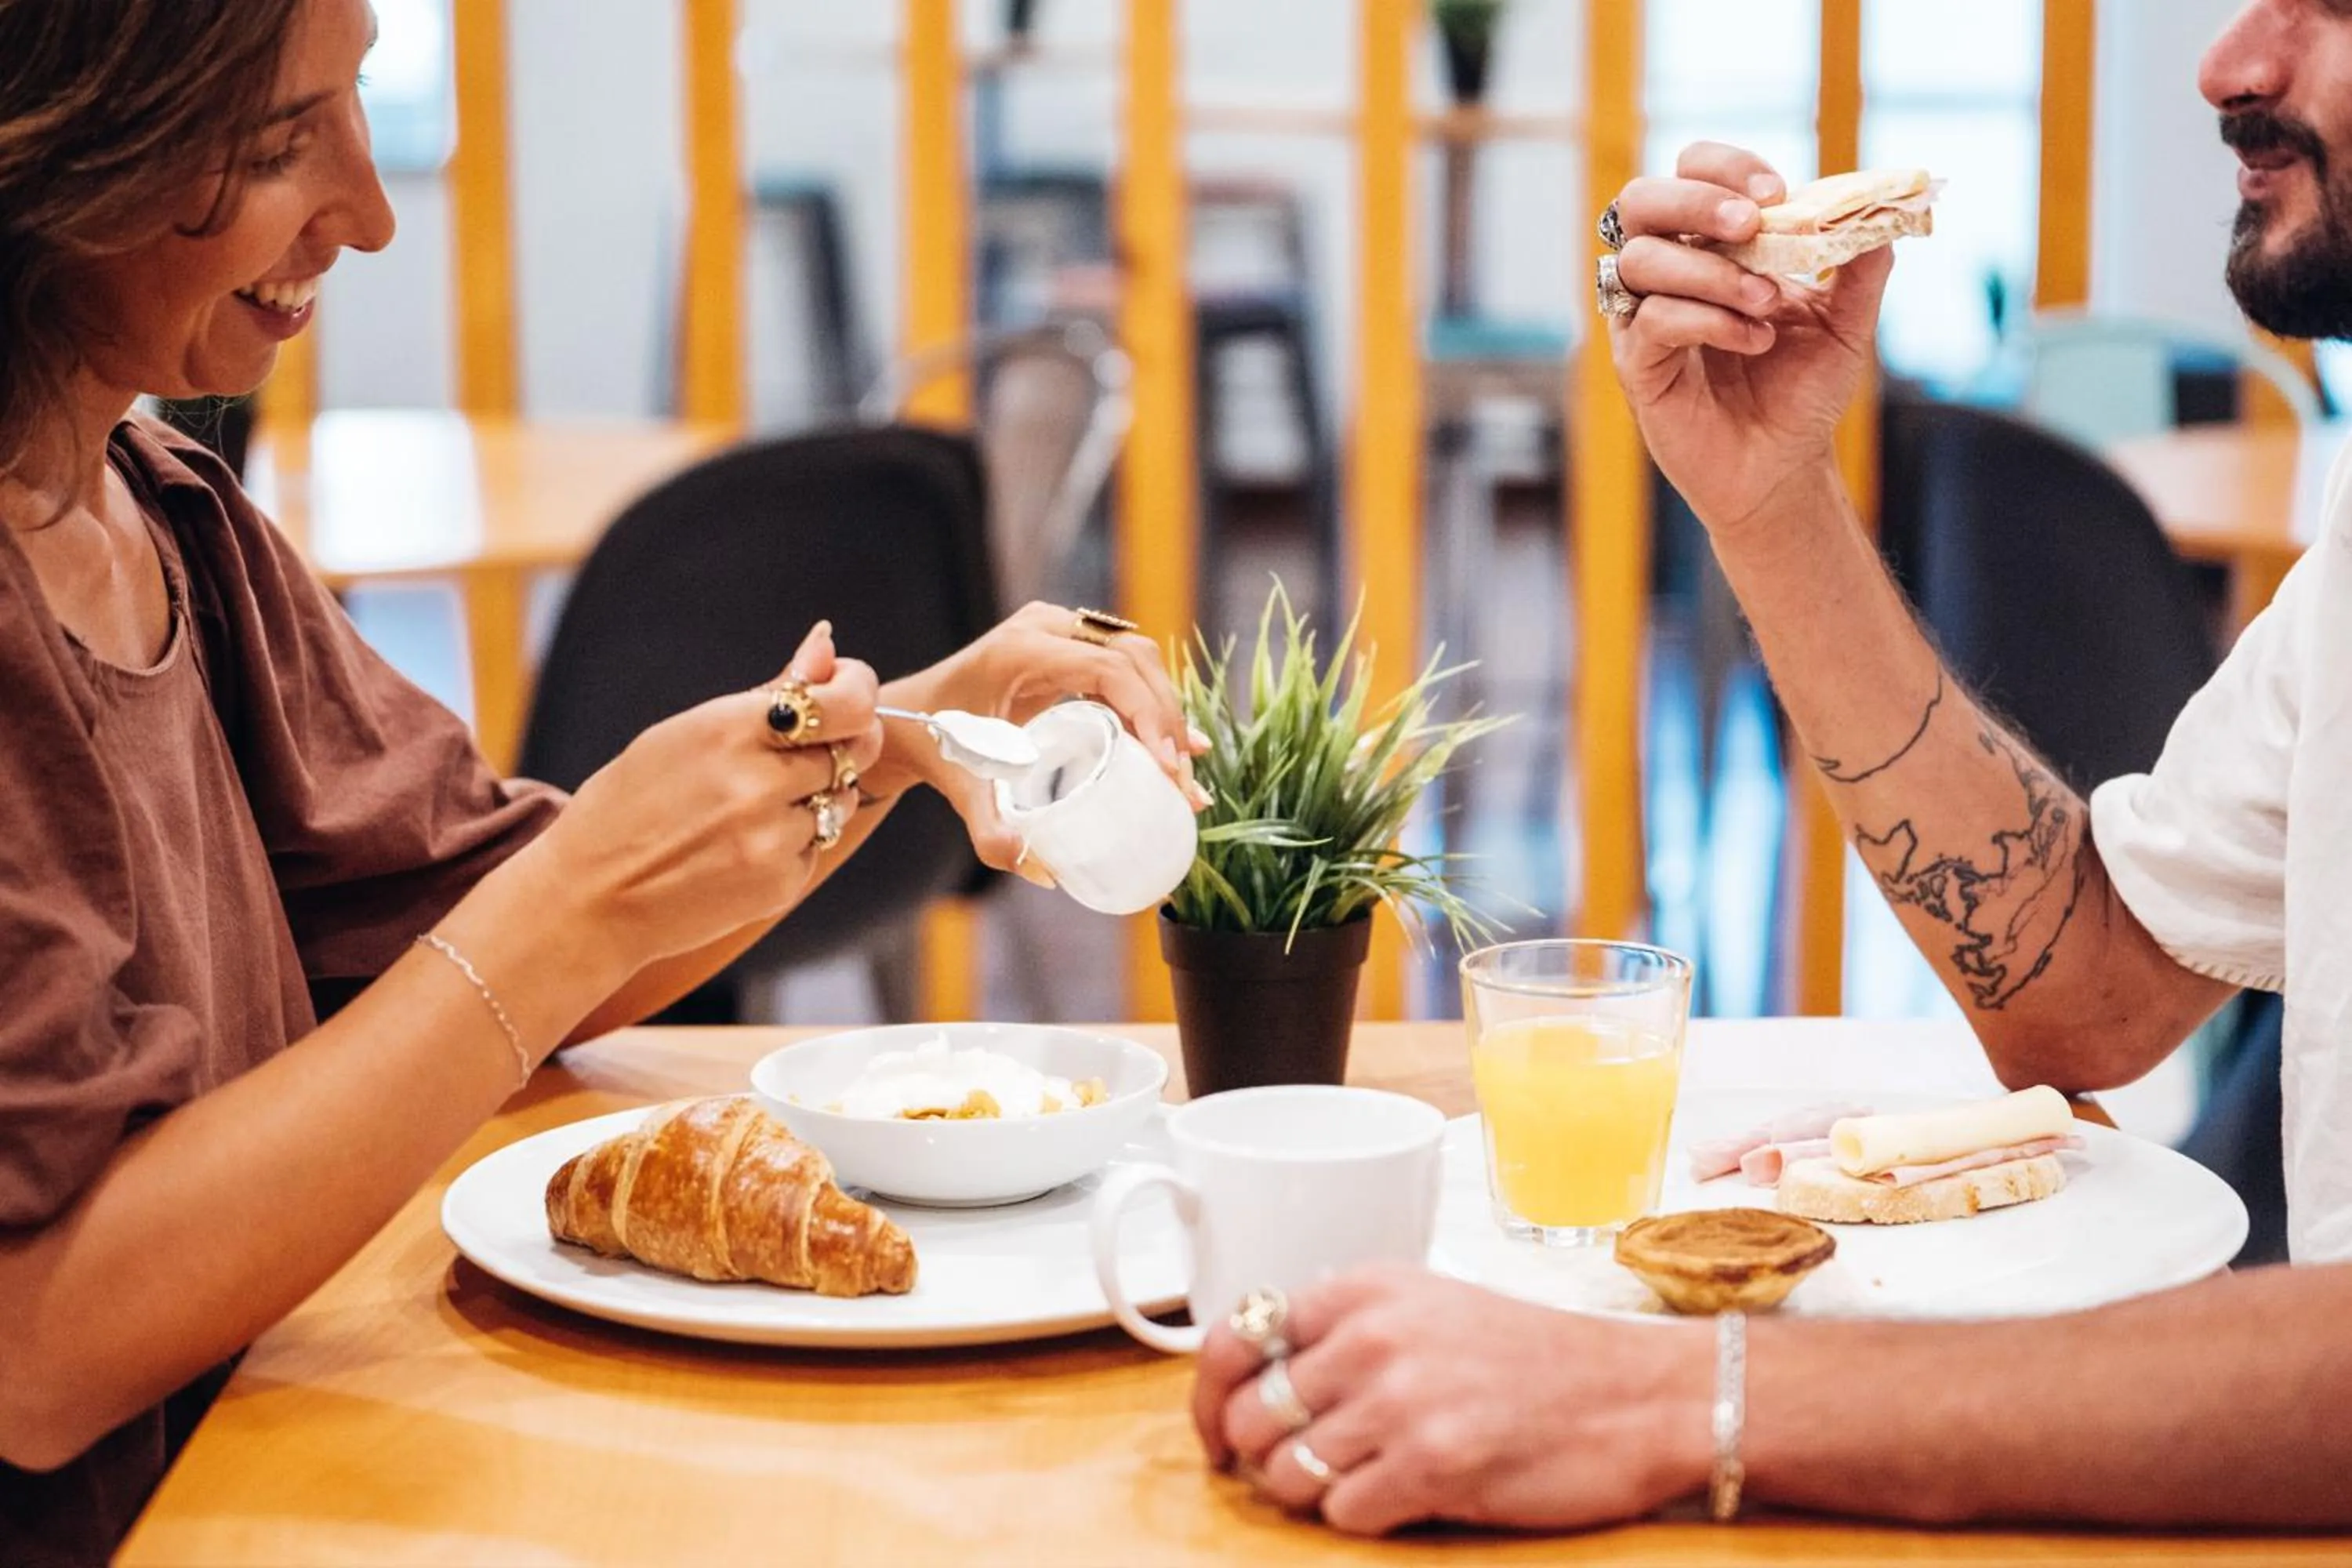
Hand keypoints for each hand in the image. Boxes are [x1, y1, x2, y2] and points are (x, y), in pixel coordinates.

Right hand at [527, 622, 883, 969]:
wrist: (590, 897)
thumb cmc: (631, 803)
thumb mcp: (686, 733)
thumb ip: (768, 694)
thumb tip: (826, 645)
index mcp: (728, 730)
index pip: (845, 704)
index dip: (858, 692)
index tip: (850, 693)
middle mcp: (756, 783)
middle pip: (853, 749)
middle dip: (843, 744)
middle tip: (812, 749)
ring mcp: (771, 838)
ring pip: (840, 800)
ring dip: (818, 796)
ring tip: (758, 805)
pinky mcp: (780, 884)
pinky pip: (817, 847)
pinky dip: (794, 842)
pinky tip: (743, 846)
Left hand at [875, 601, 1211, 881]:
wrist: (909, 717)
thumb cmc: (936, 745)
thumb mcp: (964, 787)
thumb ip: (992, 831)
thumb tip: (1043, 872)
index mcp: (1022, 651)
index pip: (1108, 669)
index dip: (1149, 712)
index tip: (1168, 765)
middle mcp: (1044, 629)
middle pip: (1133, 658)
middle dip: (1166, 716)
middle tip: (1182, 776)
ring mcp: (1057, 630)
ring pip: (1134, 658)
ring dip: (1164, 709)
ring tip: (1186, 768)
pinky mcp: (1067, 645)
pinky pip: (1121, 666)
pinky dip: (1149, 703)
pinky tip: (1176, 745)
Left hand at [1193, 1267, 1711, 1536]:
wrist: (1636, 1396)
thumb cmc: (1533, 1357)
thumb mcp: (1428, 1306)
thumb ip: (1346, 1328)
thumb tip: (1257, 1377)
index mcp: (1363, 1289)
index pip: (1235, 1336)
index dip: (1211, 1394)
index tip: (1217, 1429)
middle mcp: (1372, 1338)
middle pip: (1248, 1415)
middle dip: (1260, 1454)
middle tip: (1297, 1468)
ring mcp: (1399, 1403)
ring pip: (1284, 1474)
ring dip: (1310, 1492)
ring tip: (1362, 1480)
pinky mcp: (1429, 1468)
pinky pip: (1341, 1515)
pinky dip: (1361, 1518)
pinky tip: (1403, 1497)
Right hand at [1609, 142, 1893, 537]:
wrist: (1783, 468)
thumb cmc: (1801, 391)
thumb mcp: (1846, 322)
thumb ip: (1862, 265)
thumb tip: (1884, 206)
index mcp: (1709, 245)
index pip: (1691, 171)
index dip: (1726, 168)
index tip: (1778, 193)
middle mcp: (1666, 273)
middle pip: (1641, 200)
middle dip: (1696, 201)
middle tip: (1751, 223)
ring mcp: (1643, 318)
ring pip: (1643, 259)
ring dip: (1713, 271)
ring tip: (1767, 301)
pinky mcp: (1637, 366)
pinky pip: (1655, 319)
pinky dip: (1709, 319)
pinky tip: (1754, 340)